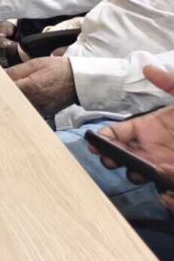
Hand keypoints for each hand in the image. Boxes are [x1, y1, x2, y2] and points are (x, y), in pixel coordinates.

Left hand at [6, 56, 76, 118]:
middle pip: (8, 102)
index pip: (3, 90)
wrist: (79, 81)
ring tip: (5, 94)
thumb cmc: (58, 69)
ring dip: (10, 102)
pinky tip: (19, 100)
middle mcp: (34, 102)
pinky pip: (26, 111)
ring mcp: (39, 110)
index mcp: (30, 87)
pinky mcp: (43, 114)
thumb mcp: (35, 64)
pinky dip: (20, 107)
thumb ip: (15, 71)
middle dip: (0, 95)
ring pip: (16, 108)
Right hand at [93, 66, 173, 211]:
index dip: (104, 138)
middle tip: (110, 159)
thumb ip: (169, 82)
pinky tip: (165, 187)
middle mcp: (151, 147)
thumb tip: (147, 67)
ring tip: (139, 171)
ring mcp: (163, 164)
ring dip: (135, 174)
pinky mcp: (173, 176)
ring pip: (141, 174)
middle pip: (122, 155)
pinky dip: (164, 193)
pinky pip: (165, 190)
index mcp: (148, 127)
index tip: (95, 142)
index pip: (117, 134)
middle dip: (111, 158)